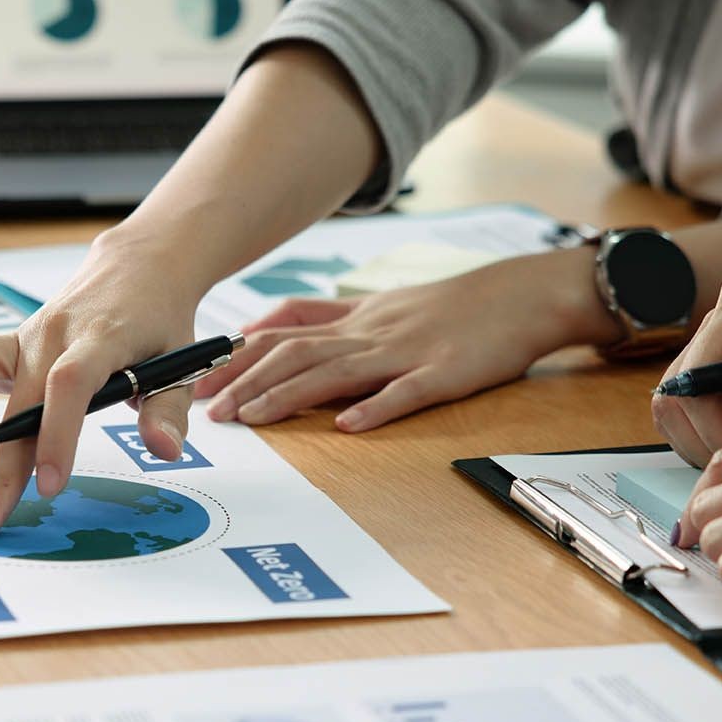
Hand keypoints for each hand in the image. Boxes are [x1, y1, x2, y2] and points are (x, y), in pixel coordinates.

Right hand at [0, 229, 201, 534]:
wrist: (136, 270)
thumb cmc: (158, 322)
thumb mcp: (181, 363)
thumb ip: (168, 411)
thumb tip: (163, 452)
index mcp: (100, 339)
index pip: (69, 384)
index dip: (56, 435)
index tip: (49, 485)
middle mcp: (52, 335)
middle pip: (15, 398)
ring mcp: (21, 336)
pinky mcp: (4, 342)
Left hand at [196, 247, 604, 432]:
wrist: (524, 295)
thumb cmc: (452, 307)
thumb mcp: (380, 304)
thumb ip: (322, 318)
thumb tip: (262, 329)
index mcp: (357, 319)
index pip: (284, 332)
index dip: (238, 355)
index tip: (197, 377)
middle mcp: (372, 331)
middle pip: (299, 353)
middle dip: (249, 381)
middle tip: (210, 410)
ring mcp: (408, 351)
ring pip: (339, 371)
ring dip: (291, 396)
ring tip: (254, 418)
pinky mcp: (446, 372)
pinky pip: (408, 391)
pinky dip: (377, 408)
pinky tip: (349, 426)